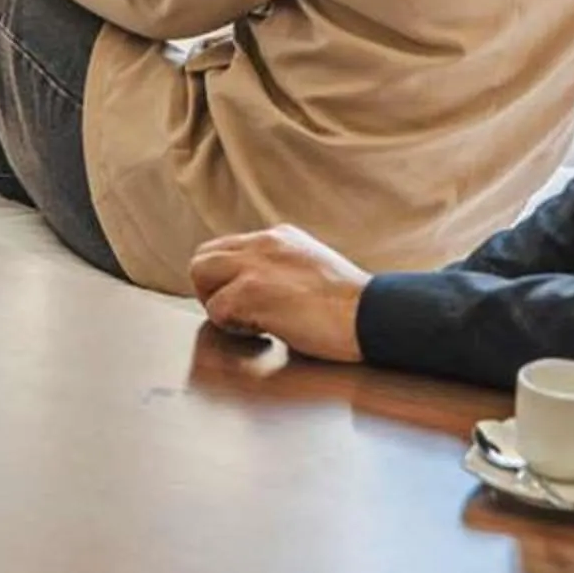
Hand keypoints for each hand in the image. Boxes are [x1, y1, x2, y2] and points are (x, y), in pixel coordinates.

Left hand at [190, 226, 371, 362]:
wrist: (373, 316)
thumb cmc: (351, 307)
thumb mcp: (313, 270)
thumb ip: (282, 271)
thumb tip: (260, 293)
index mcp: (279, 237)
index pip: (227, 248)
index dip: (227, 279)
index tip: (245, 303)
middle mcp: (264, 243)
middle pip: (204, 256)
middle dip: (211, 288)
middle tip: (237, 315)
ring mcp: (256, 265)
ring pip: (200, 273)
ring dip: (217, 304)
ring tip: (249, 324)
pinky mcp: (252, 291)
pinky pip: (217, 309)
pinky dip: (233, 328)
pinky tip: (264, 334)